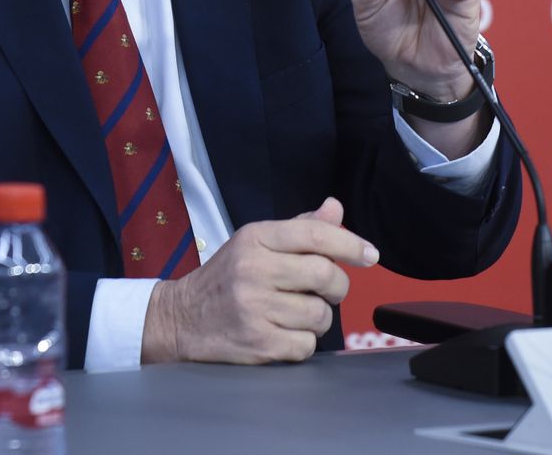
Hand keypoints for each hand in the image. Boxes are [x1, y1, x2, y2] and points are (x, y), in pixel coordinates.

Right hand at [141, 197, 378, 364]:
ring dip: (317, 317)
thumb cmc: (226, 277)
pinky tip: (283, 333)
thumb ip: (299, 229)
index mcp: (255, 239)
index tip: (370, 255)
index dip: (350, 244)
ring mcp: (254, 308)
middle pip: (326, 275)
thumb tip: (335, 208)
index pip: (315, 235)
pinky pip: (307, 344)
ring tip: (295, 312)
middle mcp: (253, 270)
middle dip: (337, 286)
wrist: (181, 318)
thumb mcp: (255, 244)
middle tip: (327, 290)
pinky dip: (303, 342)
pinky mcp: (257, 342)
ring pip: (320, 315)